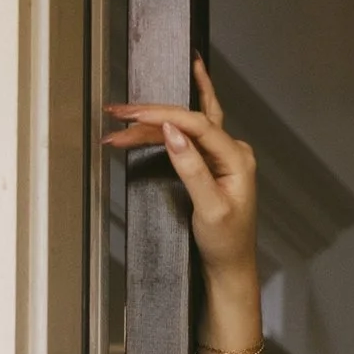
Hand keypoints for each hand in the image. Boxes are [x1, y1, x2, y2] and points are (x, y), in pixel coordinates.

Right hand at [103, 56, 259, 301]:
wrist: (230, 265)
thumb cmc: (226, 242)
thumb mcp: (210, 209)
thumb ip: (192, 169)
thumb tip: (173, 133)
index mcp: (237, 158)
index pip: (198, 124)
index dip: (164, 116)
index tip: (134, 115)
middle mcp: (232, 150)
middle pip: (188, 121)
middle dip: (150, 115)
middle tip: (116, 113)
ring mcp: (221, 154)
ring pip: (183, 126)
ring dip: (150, 122)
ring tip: (118, 119)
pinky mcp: (210, 161)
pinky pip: (190, 130)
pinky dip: (167, 121)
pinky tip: (178, 89)